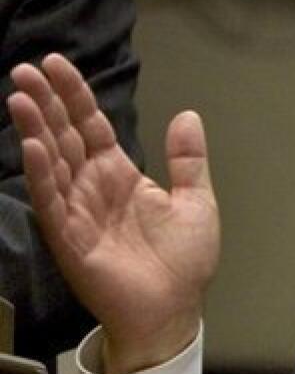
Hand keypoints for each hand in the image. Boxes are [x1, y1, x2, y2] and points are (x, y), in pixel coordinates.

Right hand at [7, 54, 219, 373]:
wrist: (174, 309)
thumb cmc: (184, 261)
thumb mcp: (196, 200)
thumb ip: (188, 159)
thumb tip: (188, 115)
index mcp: (120, 175)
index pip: (91, 125)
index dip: (74, 95)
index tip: (56, 64)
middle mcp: (93, 187)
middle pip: (64, 136)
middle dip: (44, 103)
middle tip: (24, 69)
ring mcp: (77, 211)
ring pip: (51, 162)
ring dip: (35, 130)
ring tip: (19, 97)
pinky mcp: (70, 238)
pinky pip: (52, 201)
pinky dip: (42, 174)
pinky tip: (33, 146)